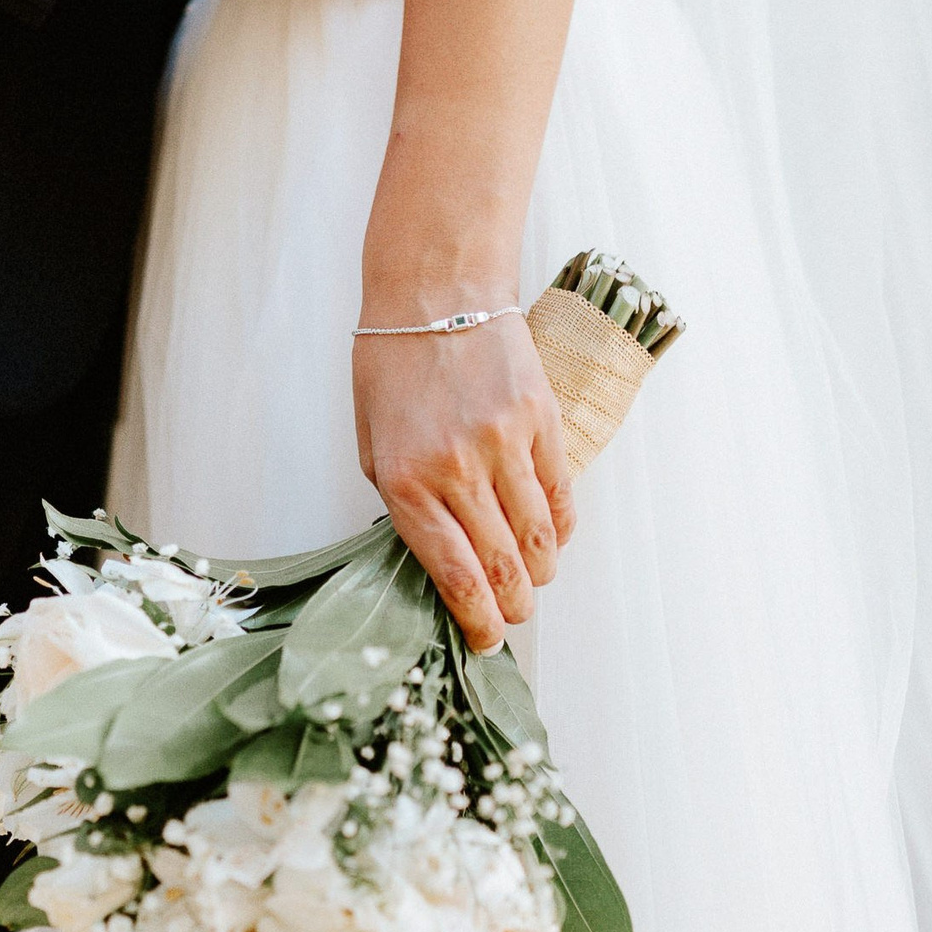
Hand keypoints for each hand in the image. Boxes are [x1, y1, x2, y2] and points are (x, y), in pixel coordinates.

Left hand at [353, 309, 573, 653]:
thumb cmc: (393, 368)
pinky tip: (549, 537)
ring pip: (538, 539)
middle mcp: (456, 469)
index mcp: (404, 482)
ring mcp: (504, 444)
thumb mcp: (372, 444)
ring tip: (533, 581)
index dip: (476, 620)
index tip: (485, 639)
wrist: (435, 292)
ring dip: (539, 572)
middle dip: (512, 608)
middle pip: (501, 568)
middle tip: (513, 617)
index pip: (454, 576)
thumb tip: (442, 560)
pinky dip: (559, 528)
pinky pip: (559, 495)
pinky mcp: (540, 421)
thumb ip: (403, 504)